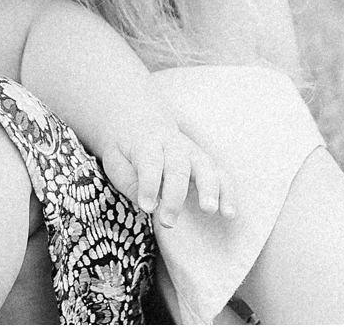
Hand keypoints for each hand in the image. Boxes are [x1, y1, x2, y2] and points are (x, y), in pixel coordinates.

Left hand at [97, 117, 233, 227]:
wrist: (142, 121)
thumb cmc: (125, 148)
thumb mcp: (114, 159)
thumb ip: (128, 180)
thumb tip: (148, 204)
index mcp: (146, 141)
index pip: (150, 163)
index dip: (149, 186)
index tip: (147, 208)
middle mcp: (173, 144)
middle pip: (178, 167)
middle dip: (175, 196)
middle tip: (168, 222)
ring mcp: (193, 152)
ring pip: (205, 167)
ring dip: (209, 189)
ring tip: (209, 210)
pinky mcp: (206, 162)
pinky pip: (221, 175)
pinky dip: (227, 193)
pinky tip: (229, 213)